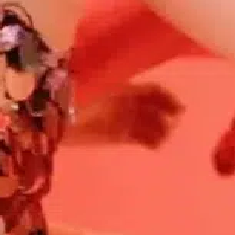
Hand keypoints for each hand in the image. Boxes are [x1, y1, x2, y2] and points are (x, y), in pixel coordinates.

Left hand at [66, 79, 185, 149]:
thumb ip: (130, 93)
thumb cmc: (79, 102)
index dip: (167, 98)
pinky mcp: (115, 136)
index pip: (153, 91)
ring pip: (147, 124)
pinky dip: (148, 141)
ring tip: (164, 141)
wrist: (55, 121)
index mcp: (124, 88)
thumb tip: (153, 92)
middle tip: (173, 129)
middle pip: (152, 109)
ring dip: (158, 131)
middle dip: (164, 117)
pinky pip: (138, 137)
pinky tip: (155, 147)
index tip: (180, 110)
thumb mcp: (104, 93)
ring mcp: (121, 120)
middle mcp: (125, 103)